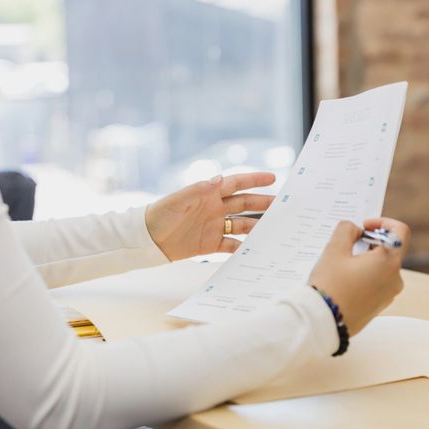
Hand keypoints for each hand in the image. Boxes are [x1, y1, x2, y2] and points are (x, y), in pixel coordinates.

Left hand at [145, 173, 274, 260]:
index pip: (236, 183)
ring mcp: (214, 226)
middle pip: (244, 204)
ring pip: (242, 224)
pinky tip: (255, 251)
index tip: (272, 178)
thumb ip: (199, 189)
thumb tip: (220, 178)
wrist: (146, 240)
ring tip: (275, 229)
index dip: (254, 180)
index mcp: (208, 193)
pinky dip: (243, 248)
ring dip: (257, 226)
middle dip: (263, 203)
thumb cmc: (160, 214)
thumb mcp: (179, 200)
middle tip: (282, 205)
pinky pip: (231, 245)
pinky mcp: (210, 244)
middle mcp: (214, 208)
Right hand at [309, 218, 410, 335]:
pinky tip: (344, 280)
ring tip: (342, 264)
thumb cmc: (329, 286)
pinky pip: (377, 283)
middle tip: (348, 244)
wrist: (323, 323)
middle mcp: (395, 279)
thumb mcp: (334, 250)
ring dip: (366, 260)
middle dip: (370, 242)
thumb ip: (346, 230)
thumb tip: (354, 229)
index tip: (365, 227)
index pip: (400, 231)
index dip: (383, 222)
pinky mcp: (379, 306)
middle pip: (390, 250)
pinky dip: (365, 276)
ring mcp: (388, 295)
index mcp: (389, 262)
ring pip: (382, 267)